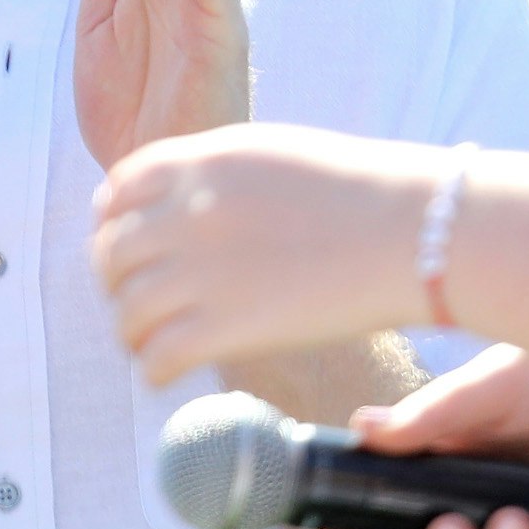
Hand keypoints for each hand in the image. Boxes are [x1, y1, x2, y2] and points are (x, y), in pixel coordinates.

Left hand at [94, 124, 437, 382]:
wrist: (418, 233)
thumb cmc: (363, 194)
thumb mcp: (271, 155)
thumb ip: (214, 174)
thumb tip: (175, 205)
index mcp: (200, 162)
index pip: (117, 192)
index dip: (110, 223)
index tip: (125, 247)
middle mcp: (188, 212)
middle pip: (112, 254)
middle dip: (116, 281)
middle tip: (137, 302)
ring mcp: (200, 271)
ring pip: (126, 311)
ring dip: (131, 332)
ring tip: (150, 344)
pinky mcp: (223, 328)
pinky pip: (155, 357)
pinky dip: (152, 369)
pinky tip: (167, 373)